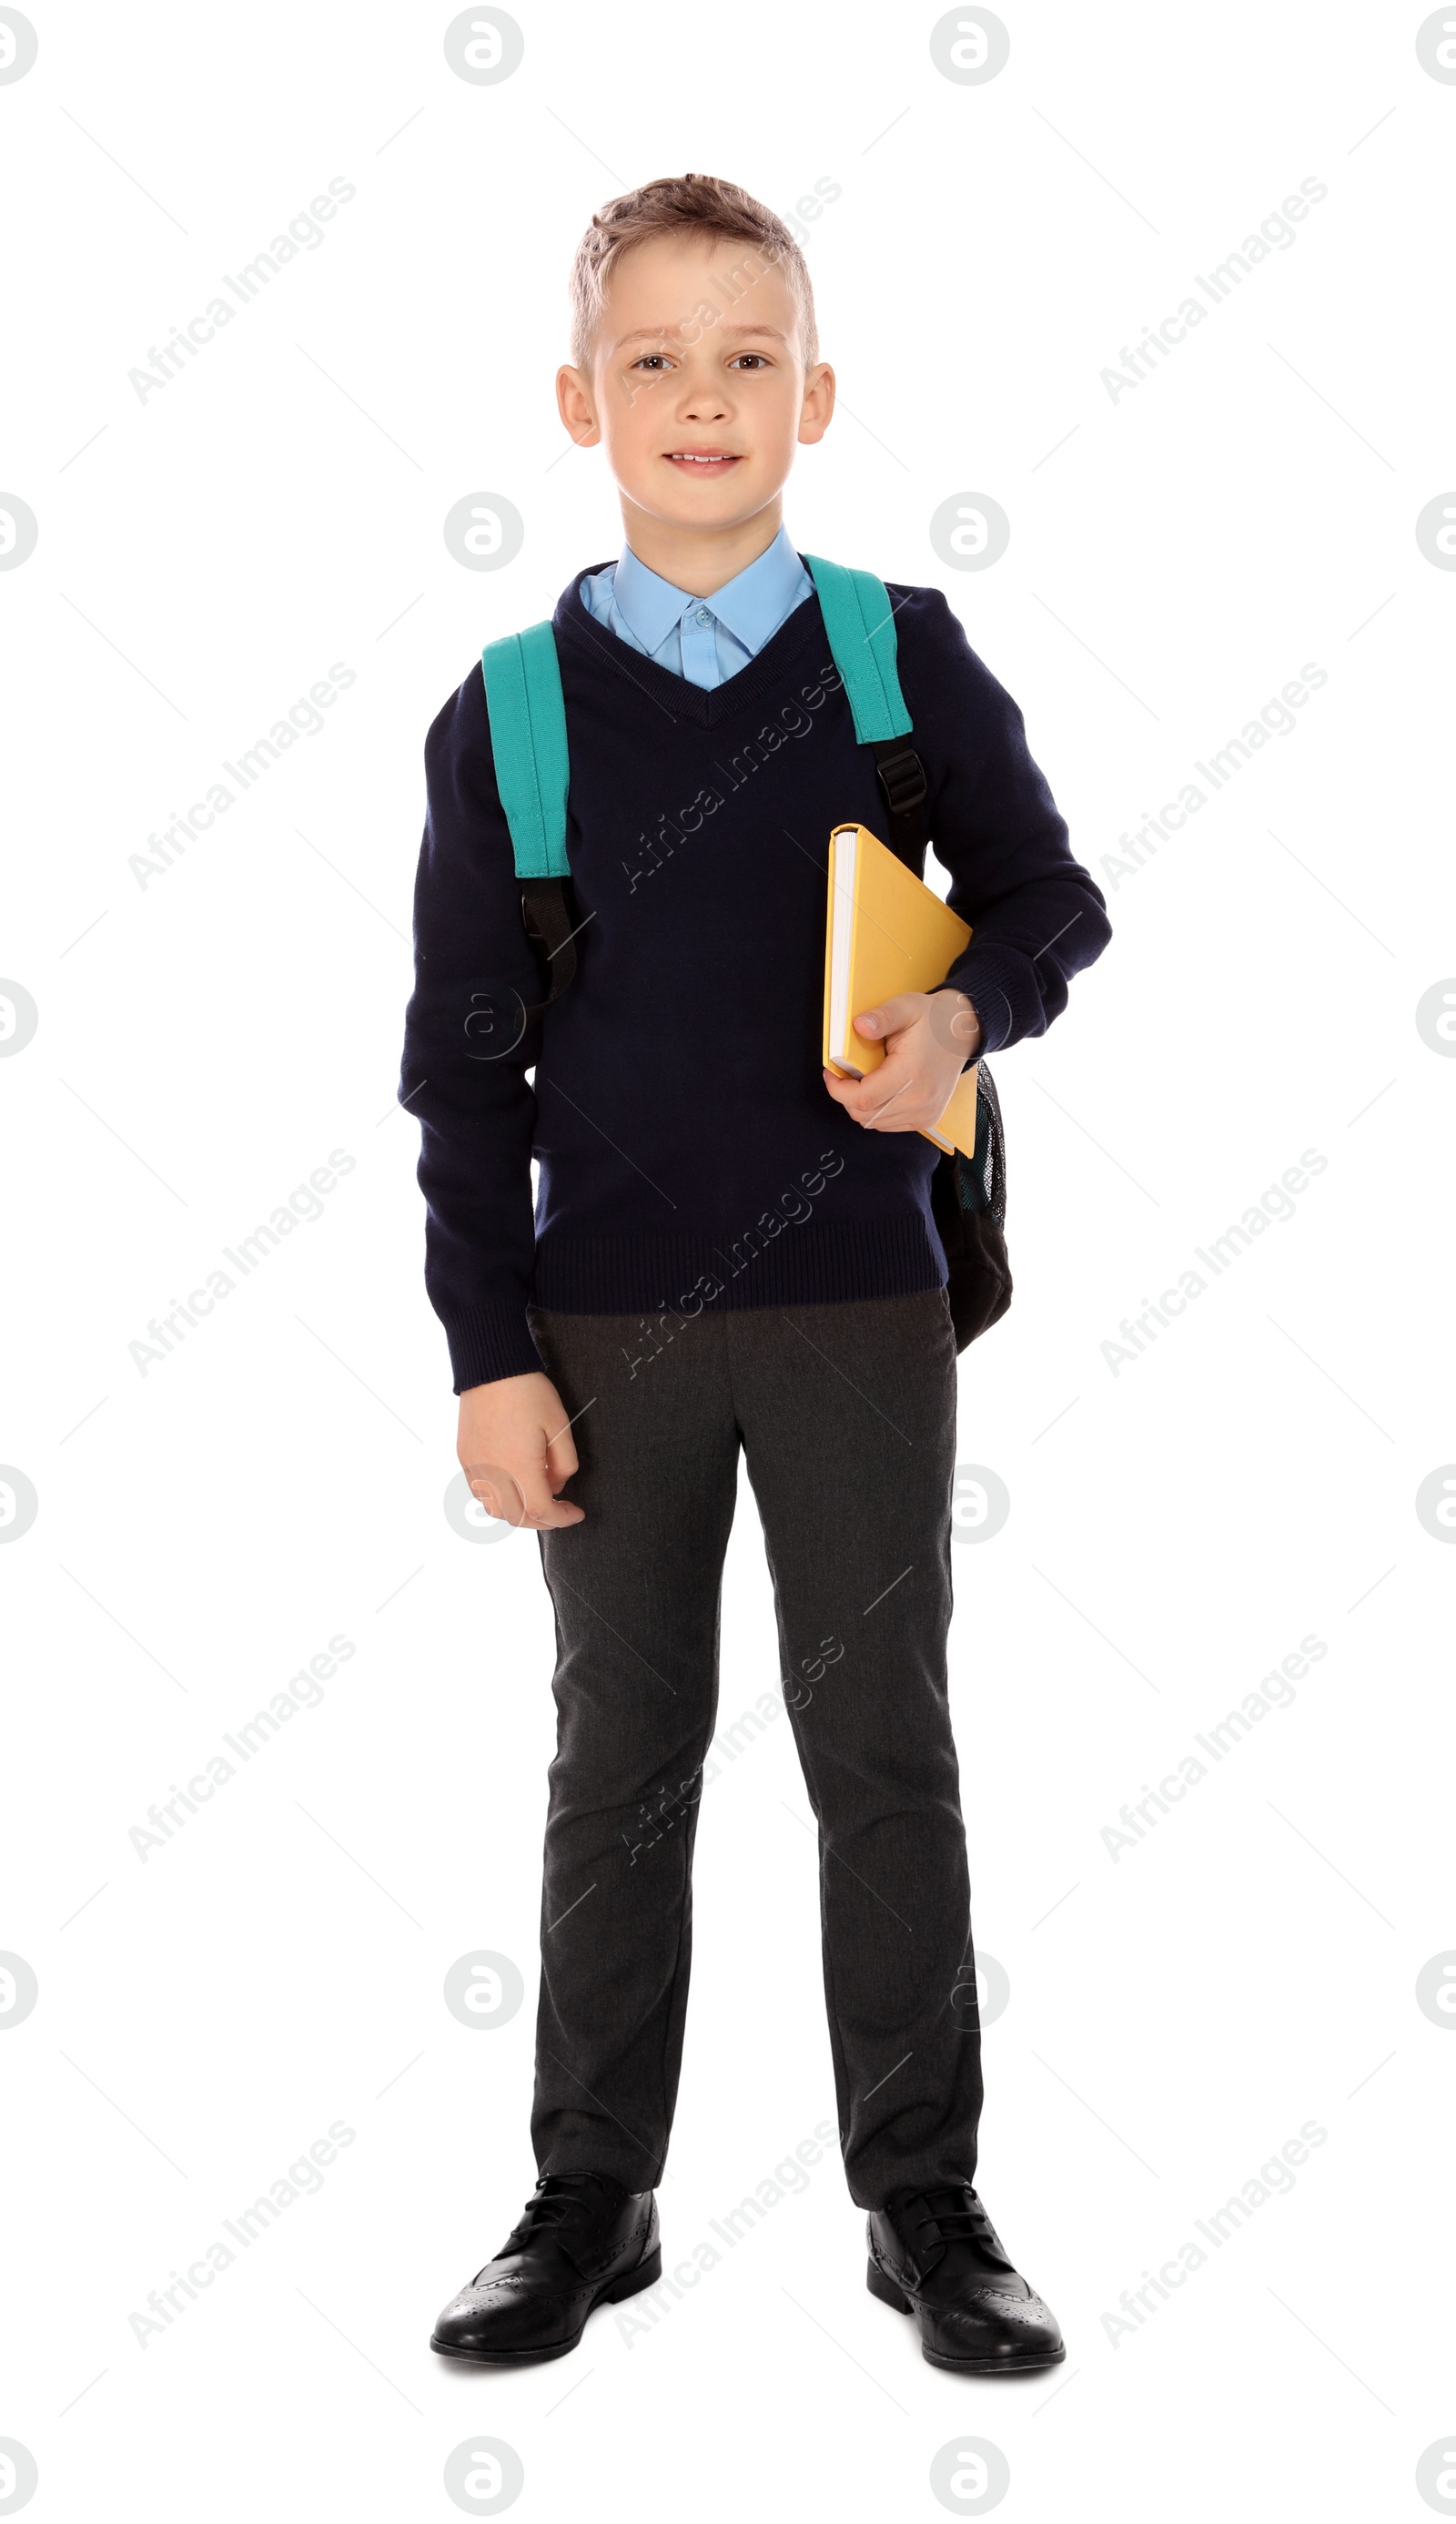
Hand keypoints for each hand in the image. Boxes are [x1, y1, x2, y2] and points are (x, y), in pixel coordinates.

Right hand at [457, 1372, 584, 1529]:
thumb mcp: (560, 1427)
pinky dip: (498, 1499)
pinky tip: (513, 1485)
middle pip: (517, 1517)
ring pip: (495, 1510)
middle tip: (559, 1510)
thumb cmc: (528, 1392)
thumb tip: (557, 1485)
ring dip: (518, 1513)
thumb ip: (565, 1464)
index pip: (542, 1511)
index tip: (575, 1513)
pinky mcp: (465, 1456)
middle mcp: (492, 1472)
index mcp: (518, 1467)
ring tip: (536, 1498)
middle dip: (542, 1520)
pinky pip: (479, 1491)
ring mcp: (475, 1465)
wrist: (492, 1367)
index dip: (562, 1518)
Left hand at [822, 989, 980, 1133]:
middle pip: (864, 1114)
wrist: (962, 1034)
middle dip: (846, 1096)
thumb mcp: (905, 1007)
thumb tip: (860, 1026)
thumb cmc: (933, 1021)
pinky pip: (889, 1125)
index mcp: (911, 1074)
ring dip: (861, 1105)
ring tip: (865, 1080)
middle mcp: (920, 1100)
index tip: (831, 1074)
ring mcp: (925, 1113)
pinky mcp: (927, 1119)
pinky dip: (877, 1111)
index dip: (838, 1089)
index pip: (862, 1098)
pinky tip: (880, 1090)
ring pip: (874, 1123)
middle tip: (844, 1075)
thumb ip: (881, 1017)